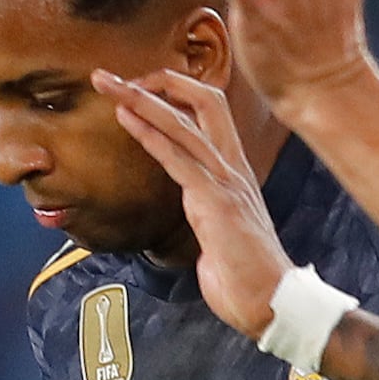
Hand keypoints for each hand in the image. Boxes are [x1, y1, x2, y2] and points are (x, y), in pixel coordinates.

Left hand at [98, 74, 295, 339]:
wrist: (270, 302)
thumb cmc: (244, 276)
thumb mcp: (221, 233)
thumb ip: (206, 215)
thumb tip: (195, 221)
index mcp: (234, 171)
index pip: (209, 112)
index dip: (176, 94)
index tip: (140, 91)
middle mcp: (232, 166)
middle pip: (202, 100)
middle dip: (158, 80)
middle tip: (116, 77)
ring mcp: (225, 181)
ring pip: (184, 123)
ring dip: (141, 99)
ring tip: (107, 83)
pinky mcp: (214, 201)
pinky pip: (177, 157)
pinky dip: (149, 133)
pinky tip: (125, 116)